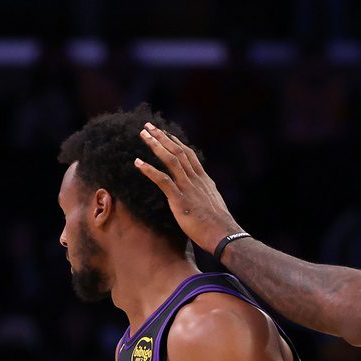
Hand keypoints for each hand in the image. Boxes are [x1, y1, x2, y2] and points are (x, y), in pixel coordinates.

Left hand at [134, 123, 241, 252]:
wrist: (223, 235)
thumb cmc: (218, 226)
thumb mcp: (213, 204)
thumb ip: (205, 194)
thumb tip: (203, 192)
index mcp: (204, 180)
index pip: (189, 154)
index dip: (176, 142)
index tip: (165, 133)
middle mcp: (196, 179)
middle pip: (178, 151)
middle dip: (162, 137)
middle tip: (148, 126)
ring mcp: (188, 187)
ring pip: (170, 160)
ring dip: (155, 145)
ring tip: (142, 135)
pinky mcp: (180, 199)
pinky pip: (162, 180)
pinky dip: (149, 170)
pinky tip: (137, 163)